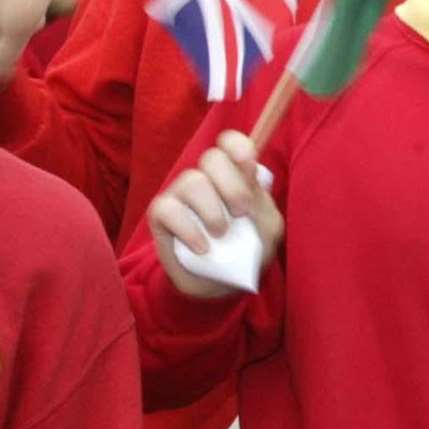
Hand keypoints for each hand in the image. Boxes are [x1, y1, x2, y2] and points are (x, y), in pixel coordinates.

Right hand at [148, 131, 282, 299]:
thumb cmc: (247, 251)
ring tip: (222, 234)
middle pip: (212, 158)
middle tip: (241, 213)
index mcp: (234, 175)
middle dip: (231, 185)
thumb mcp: (267, 230)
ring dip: (212, 209)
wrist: (221, 285)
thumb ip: (263, 204)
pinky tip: (202, 248)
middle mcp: (206, 179)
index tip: (247, 164)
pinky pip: (167, 209)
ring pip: (191, 181)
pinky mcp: (161, 215)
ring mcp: (182, 194)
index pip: (229, 143)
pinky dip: (188, 229)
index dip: (237, 146)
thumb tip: (250, 182)